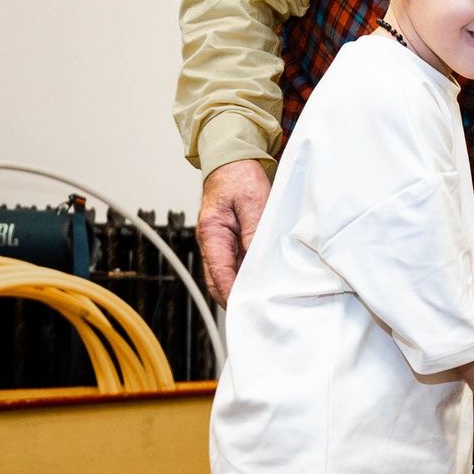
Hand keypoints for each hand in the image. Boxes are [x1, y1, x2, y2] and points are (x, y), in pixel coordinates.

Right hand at [198, 160, 272, 305]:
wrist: (233, 161)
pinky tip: (262, 282)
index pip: (218, 273)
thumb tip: (258, 262)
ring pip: (226, 275)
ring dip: (240, 288)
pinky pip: (235, 265)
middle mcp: (211, 242)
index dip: (230, 293)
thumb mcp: (253, 203)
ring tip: (261, 301)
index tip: (243, 308)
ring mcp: (219, 244)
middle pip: (218, 280)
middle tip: (256, 312)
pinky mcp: (230, 242)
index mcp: (212, 233)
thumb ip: (254, 232)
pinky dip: (246, 276)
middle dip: (234, 298)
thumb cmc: (240, 178)